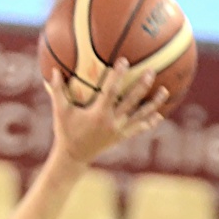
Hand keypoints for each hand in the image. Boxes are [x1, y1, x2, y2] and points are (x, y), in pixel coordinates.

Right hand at [48, 58, 168, 165]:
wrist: (74, 157)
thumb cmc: (66, 132)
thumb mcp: (60, 112)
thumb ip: (57, 91)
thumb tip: (53, 70)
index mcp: (98, 114)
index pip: (110, 92)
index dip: (118, 76)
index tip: (124, 61)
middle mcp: (111, 122)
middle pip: (131, 102)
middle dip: (142, 86)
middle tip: (151, 72)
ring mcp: (118, 131)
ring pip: (140, 116)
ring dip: (153, 104)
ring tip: (165, 91)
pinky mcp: (121, 137)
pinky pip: (138, 129)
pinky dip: (149, 122)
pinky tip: (159, 115)